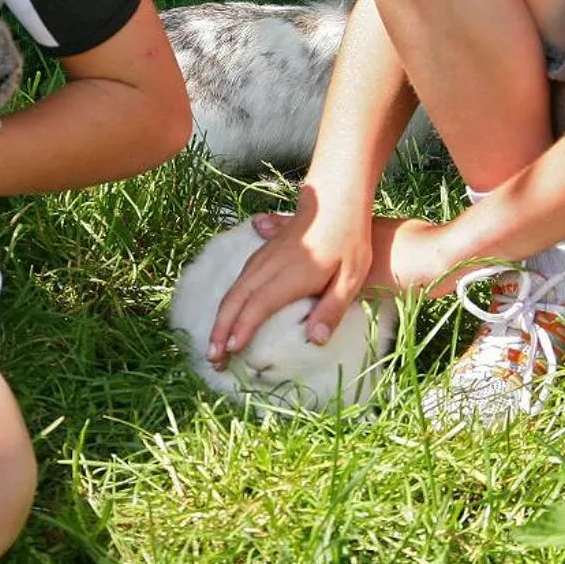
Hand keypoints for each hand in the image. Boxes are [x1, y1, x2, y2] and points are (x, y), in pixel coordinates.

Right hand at [208, 187, 373, 365]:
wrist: (334, 203)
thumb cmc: (347, 241)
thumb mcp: (351, 278)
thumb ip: (332, 309)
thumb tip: (315, 340)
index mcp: (289, 276)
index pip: (257, 306)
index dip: (241, 329)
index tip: (230, 352)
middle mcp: (267, 267)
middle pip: (235, 301)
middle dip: (220, 331)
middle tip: (213, 360)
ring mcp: (260, 260)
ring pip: (231, 292)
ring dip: (219, 321)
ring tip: (214, 348)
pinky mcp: (259, 257)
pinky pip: (236, 285)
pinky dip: (226, 306)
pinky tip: (224, 320)